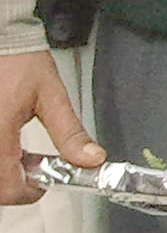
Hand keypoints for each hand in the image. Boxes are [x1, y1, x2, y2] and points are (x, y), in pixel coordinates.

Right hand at [1, 49, 101, 205]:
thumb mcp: (51, 97)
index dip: (30, 192)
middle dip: (16, 184)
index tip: (47, 181)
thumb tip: (90, 159)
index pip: (8, 188)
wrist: (0, 40)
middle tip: (38, 168)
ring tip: (23, 155)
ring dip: (5, 173)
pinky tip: (8, 145)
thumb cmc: (19, 62)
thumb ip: (69, 133)